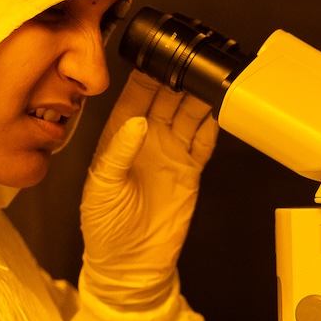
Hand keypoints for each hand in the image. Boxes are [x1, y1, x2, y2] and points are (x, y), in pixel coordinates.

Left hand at [80, 72, 218, 310]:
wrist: (130, 264)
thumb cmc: (105, 228)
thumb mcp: (101, 187)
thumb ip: (118, 152)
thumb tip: (137, 123)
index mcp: (118, 137)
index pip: (135, 96)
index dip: (147, 75)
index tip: (158, 56)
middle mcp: (146, 140)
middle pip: (166, 98)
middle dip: (177, 78)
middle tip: (190, 60)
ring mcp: (170, 153)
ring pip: (189, 114)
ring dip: (198, 96)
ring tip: (209, 78)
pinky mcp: (191, 171)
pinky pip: (205, 140)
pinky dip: (214, 125)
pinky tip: (219, 109)